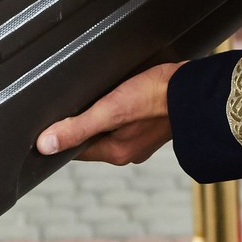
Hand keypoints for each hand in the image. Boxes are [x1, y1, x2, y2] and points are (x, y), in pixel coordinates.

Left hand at [36, 62, 183, 165]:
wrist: (196, 89)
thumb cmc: (156, 98)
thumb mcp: (110, 110)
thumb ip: (77, 127)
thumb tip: (45, 145)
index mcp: (115, 153)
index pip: (75, 150)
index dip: (62, 135)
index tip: (53, 120)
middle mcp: (128, 151)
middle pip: (92, 138)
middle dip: (83, 122)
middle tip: (78, 100)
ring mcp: (143, 139)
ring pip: (111, 128)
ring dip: (103, 114)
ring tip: (101, 94)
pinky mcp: (154, 124)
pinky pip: (128, 120)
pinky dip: (121, 110)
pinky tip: (123, 94)